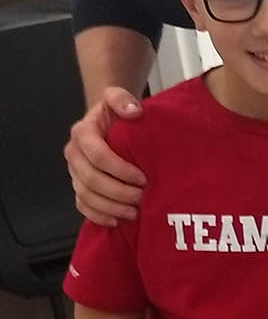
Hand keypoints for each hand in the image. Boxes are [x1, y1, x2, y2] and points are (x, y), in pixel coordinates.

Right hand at [64, 87, 146, 224]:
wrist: (105, 118)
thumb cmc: (115, 110)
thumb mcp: (117, 97)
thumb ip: (123, 99)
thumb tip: (134, 112)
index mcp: (83, 134)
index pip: (98, 156)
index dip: (120, 170)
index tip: (143, 178)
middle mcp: (74, 155)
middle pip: (91, 180)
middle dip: (118, 192)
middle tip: (142, 198)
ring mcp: (74, 172)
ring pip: (86, 196)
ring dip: (110, 207)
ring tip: (134, 212)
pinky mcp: (78, 185)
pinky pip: (82, 206)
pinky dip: (98, 215)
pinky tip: (116, 221)